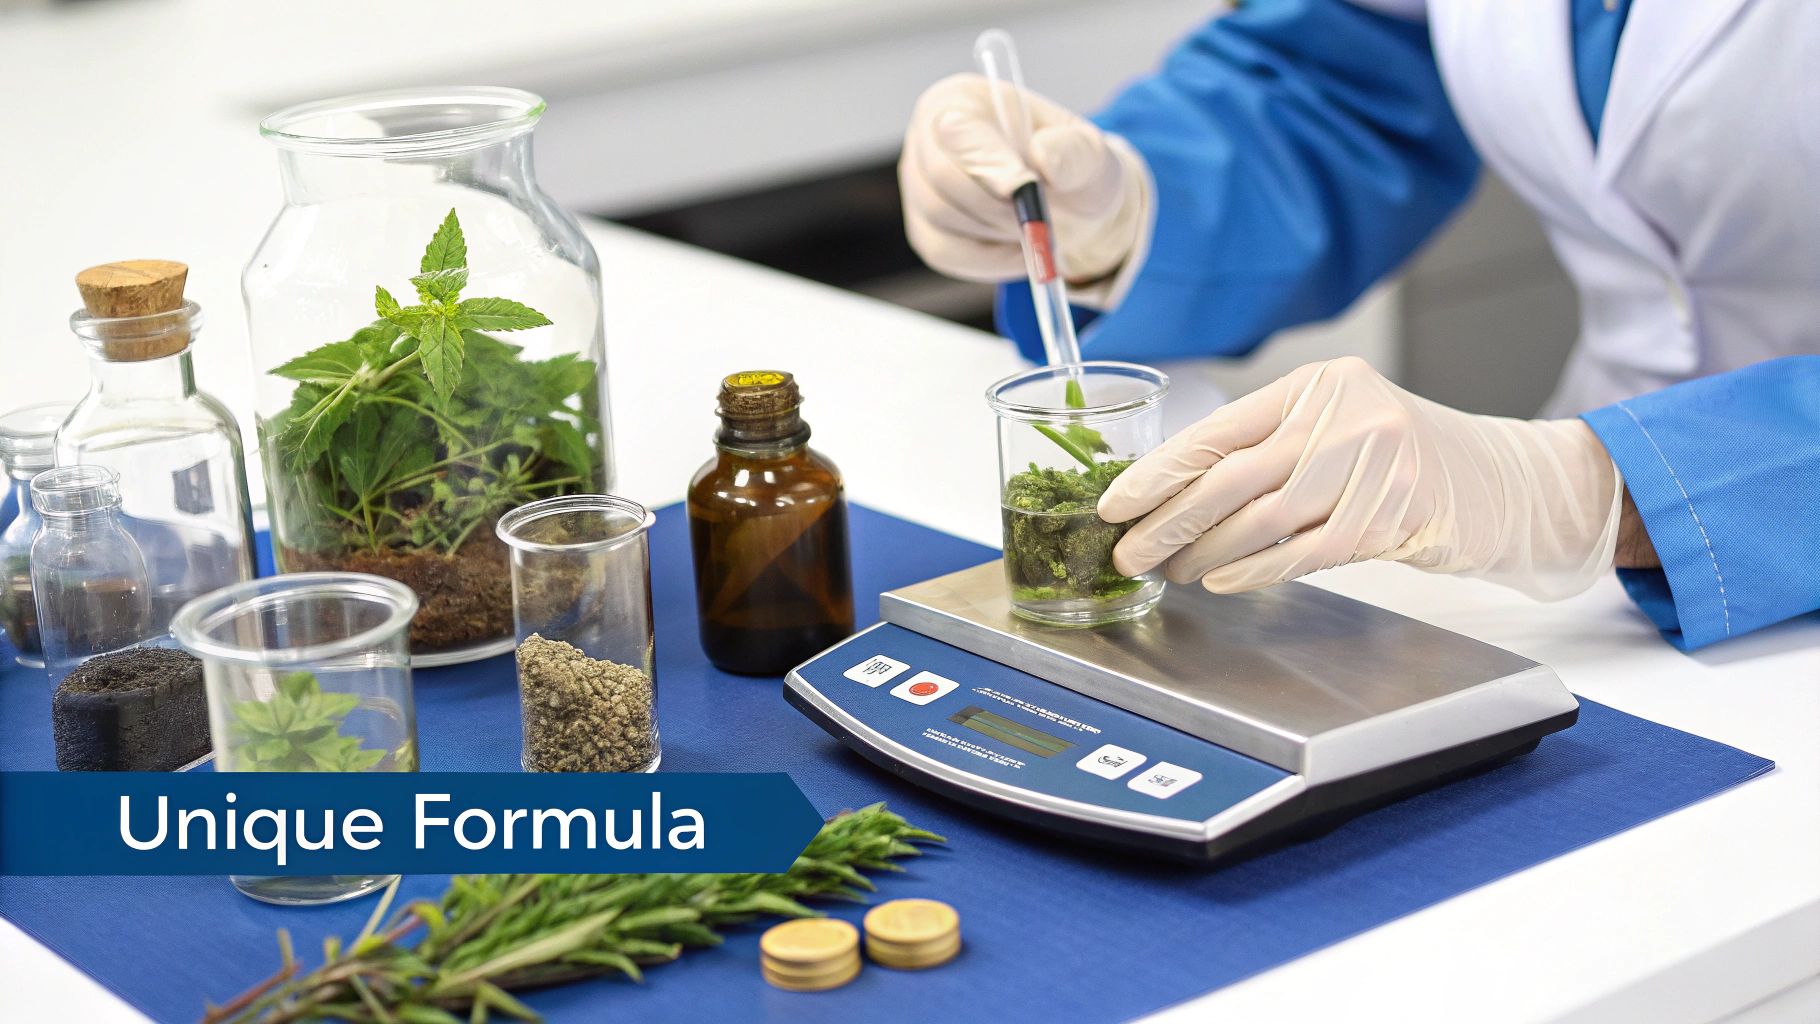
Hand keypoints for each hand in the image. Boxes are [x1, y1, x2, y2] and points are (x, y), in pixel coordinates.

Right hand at [898, 73, 1149, 289]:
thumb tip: (1042, 157)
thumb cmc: (1071, 170)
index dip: (987, 161)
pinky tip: (1016, 248)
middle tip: (1039, 219)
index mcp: (961, 100)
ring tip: (1032, 225)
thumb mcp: (1090, 154)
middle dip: (997, 205)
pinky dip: (988, 259)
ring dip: (996, 231)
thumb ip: (1073, 152)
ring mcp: (918, 187)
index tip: (1024, 188)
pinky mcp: (925, 231)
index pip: (958, 129)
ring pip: (940, 218)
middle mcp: (926, 139)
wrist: (1070, 209)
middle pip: (941, 177)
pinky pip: (944, 253)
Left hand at [1098, 357, 1624, 598]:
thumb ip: (1272, 446)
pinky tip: (1222, 580)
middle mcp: (1343, 414)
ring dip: (1204, 552)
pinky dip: (1256, 569)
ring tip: (1171, 571)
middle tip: (1129, 550)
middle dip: (1168, 520)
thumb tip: (1177, 492)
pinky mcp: (1394, 514)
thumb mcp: (1338, 428)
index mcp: (1316, 385)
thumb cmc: (1407, 460)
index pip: (1217, 429)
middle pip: (1230, 476)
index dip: (1159, 471)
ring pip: (1261, 517)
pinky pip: (1304, 551)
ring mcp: (1373, 463)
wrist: (1506, 483)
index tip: (1115, 501)